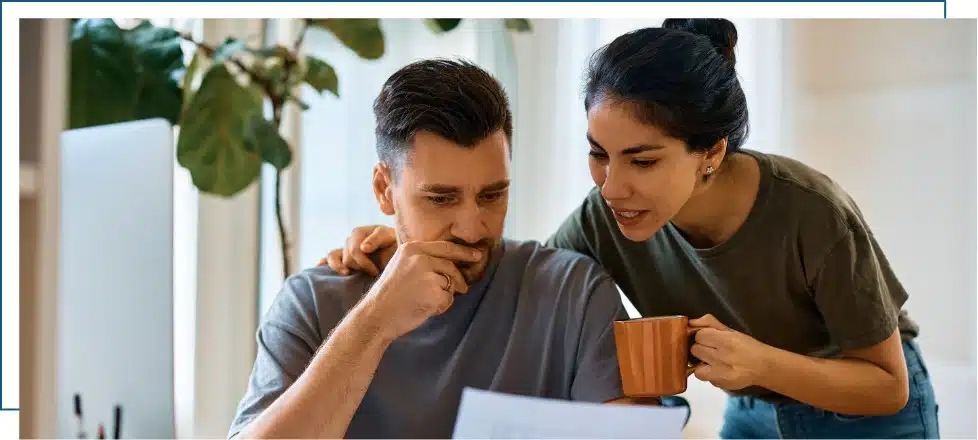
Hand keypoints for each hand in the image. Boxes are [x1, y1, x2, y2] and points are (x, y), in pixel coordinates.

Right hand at [319, 225, 396, 275]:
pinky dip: (324, 262)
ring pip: (333, 257)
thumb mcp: (390, 237)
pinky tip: (319, 266)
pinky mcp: (344, 258)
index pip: (354, 250)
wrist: (399, 253)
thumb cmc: (396, 245)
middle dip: (359, 266)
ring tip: (346, 274)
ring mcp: (346, 248)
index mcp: (360, 232)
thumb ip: (377, 238)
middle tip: (373, 272)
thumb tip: (362, 248)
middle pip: (346, 256)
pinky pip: (330, 258)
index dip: (364, 263)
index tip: (375, 271)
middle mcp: (351, 239)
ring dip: (339, 266)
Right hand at [355, 241, 482, 340]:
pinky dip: (441, 307)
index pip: (445, 247)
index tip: (477, 255)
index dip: (463, 252)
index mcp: (412, 248)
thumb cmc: (390, 296)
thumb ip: (423, 260)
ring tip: (424, 301)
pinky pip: (449, 299)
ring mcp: (427, 274)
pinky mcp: (434, 292)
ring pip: (451, 283)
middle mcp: (420, 257)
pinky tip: (424, 309)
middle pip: (451, 266)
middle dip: (459, 280)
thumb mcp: (401, 266)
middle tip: (463, 289)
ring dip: (445, 295)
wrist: (376, 316)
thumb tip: (453, 263)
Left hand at [689, 314, 770, 391]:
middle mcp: (723, 358)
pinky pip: (705, 378)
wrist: (764, 367)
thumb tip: (690, 322)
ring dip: (703, 364)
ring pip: (696, 368)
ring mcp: (721, 374)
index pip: (699, 335)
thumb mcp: (731, 331)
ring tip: (714, 361)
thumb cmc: (748, 347)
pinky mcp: (721, 385)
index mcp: (727, 341)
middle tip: (714, 350)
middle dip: (702, 349)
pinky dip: (709, 374)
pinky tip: (720, 370)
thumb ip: (709, 323)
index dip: (704, 336)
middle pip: (695, 350)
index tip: (711, 338)